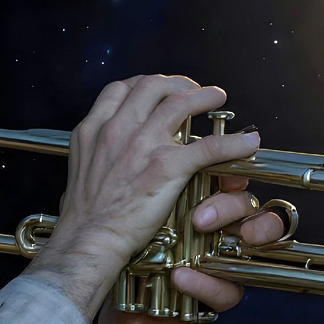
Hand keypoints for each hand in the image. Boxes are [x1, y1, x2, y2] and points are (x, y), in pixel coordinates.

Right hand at [24, 75, 261, 320]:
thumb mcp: (75, 174)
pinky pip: (209, 146)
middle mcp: (118, 129)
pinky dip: (233, 142)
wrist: (88, 240)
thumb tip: (98, 163)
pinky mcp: (168, 167)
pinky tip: (247, 143)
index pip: (120, 89)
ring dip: (204, 96)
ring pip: (181, 103)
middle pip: (152, 86)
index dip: (144, 84)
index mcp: (93, 130)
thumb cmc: (82, 219)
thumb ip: (92, 158)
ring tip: (217, 98)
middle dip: (176, 83)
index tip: (158, 90)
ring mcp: (143, 145)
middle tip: (191, 90)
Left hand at [98, 174, 286, 323]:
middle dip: (231, 205)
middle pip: (248, 208)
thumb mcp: (129, 222)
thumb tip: (150, 155)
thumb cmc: (121, 266)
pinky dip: (207, 284)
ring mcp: (218, 267)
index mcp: (196, 208)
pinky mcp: (214, 300)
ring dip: (236, 235)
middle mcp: (213, 235)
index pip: (228, 182)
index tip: (215, 169)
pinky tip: (180, 277)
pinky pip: (231, 291)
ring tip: (201, 235)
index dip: (230, 173)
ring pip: (252, 246)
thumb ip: (145, 191)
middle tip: (200, 216)